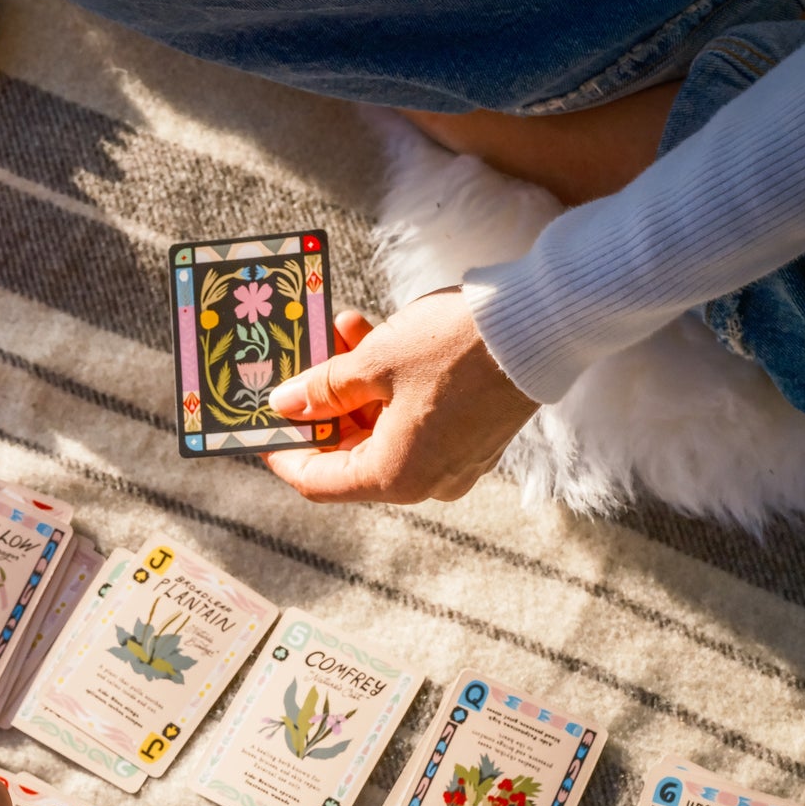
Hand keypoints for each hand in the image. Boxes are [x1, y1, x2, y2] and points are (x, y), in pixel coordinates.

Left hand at [264, 288, 538, 503]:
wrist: (544, 323)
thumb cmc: (455, 346)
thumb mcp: (374, 362)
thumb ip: (323, 389)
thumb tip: (285, 405)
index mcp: (396, 478)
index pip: (318, 482)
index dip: (283, 453)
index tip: (260, 426)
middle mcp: (426, 483)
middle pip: (350, 455)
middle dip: (322, 407)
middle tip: (301, 363)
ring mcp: (454, 462)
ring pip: (383, 431)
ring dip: (356, 386)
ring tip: (341, 331)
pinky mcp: (474, 436)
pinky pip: (416, 421)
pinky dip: (391, 388)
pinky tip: (376, 337)